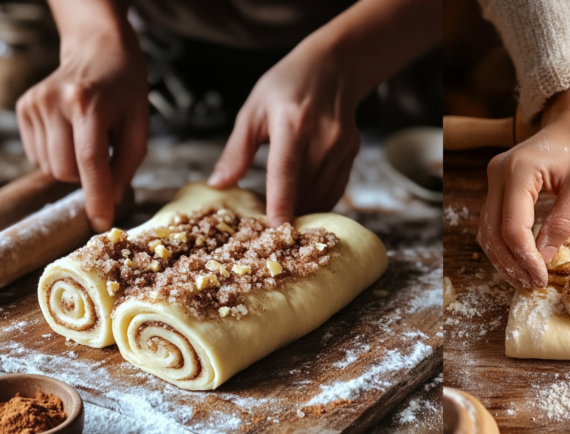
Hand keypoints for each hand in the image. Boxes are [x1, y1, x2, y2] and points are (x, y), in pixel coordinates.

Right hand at [16, 0, 148, 230]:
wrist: (97, 50)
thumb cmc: (124, 91)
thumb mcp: (139, 127)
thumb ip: (125, 167)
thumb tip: (109, 201)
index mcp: (88, 104)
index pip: (89, 161)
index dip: (96, 197)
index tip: (100, 222)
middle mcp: (55, 101)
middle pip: (65, 171)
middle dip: (86, 178)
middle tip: (102, 155)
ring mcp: (35, 103)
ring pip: (50, 168)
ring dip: (72, 166)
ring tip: (85, 138)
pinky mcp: (23, 108)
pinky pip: (38, 157)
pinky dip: (57, 155)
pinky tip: (69, 134)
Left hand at [207, 34, 360, 224]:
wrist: (332, 68)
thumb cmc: (286, 87)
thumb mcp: (253, 111)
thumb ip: (237, 151)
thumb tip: (218, 185)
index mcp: (292, 123)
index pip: (286, 172)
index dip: (281, 203)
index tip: (275, 229)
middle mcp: (322, 137)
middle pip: (304, 191)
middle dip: (286, 211)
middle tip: (266, 222)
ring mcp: (341, 147)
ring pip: (321, 196)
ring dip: (302, 210)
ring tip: (283, 211)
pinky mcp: (351, 154)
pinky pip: (334, 191)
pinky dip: (317, 202)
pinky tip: (303, 201)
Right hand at [477, 85, 569, 290]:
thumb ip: (563, 221)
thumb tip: (545, 258)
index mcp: (519, 170)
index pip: (513, 228)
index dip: (525, 259)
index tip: (542, 278)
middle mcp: (498, 174)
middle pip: (493, 234)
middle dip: (511, 265)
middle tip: (533, 286)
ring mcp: (494, 179)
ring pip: (487, 232)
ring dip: (503, 260)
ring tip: (526, 280)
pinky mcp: (497, 186)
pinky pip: (492, 224)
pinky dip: (503, 247)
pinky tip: (520, 262)